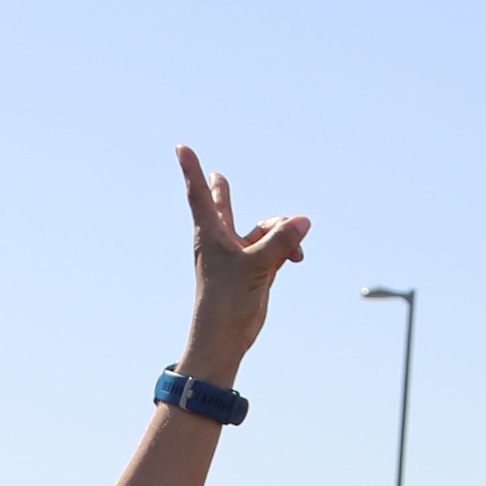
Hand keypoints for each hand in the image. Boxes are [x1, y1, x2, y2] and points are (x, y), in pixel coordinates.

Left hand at [173, 146, 310, 386]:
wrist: (226, 339)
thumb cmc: (227, 302)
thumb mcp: (257, 265)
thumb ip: (281, 240)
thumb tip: (304, 221)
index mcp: (211, 234)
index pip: (200, 193)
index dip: (192, 168)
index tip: (181, 146)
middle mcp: (223, 241)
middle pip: (225, 206)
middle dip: (222, 191)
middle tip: (215, 175)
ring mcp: (239, 256)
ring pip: (264, 229)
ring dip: (283, 233)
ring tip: (296, 253)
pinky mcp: (255, 271)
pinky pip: (276, 249)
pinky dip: (288, 250)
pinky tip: (298, 257)